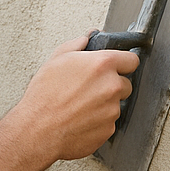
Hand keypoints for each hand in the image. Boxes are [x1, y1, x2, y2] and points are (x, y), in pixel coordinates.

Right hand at [15, 35, 138, 160]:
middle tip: (90, 88)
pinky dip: (98, 121)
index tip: (116, 67)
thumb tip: (86, 39)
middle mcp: (112, 86)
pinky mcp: (109, 129)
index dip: (123, 63)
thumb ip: (76, 45)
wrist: (38, 131)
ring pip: (116, 104)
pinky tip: (80, 118)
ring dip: (104, 104)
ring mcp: (112, 110)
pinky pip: (109, 122)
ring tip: (80, 105)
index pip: (131, 60)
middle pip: (125, 84)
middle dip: (112, 85)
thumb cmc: (44, 97)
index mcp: (102, 64)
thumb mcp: (55, 61)